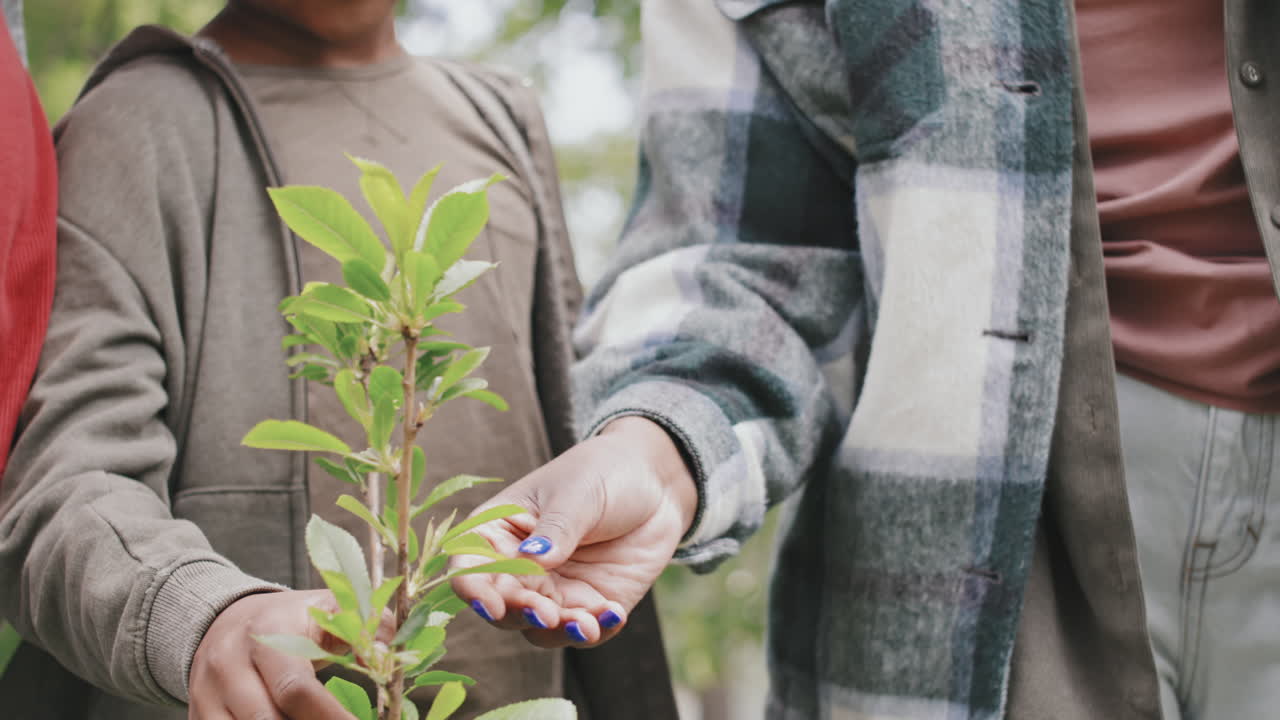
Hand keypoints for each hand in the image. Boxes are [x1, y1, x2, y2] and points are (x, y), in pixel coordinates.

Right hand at [188, 589, 367, 719]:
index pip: (295, 689)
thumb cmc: (291, 620)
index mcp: (267, 634)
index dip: (331, 717)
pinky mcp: (197, 713)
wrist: (226, 618)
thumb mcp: (328, 609)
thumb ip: (366, 625)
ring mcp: (206, 694)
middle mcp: (229, 665)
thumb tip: (386, 658)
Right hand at [451, 417, 697, 648]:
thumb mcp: (577, 493)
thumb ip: (556, 529)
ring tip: (585, 624)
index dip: (472, 589)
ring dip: (558, 631)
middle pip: (502, 605)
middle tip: (546, 613)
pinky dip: (596, 630)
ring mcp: (553, 590)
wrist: (654, 482)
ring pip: (539, 628)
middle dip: (520, 614)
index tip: (492, 604)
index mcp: (499, 530)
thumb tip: (533, 558)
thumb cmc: (603, 473)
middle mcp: (518, 567)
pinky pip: (583, 630)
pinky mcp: (588, 605)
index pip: (469, 565)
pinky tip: (615, 613)